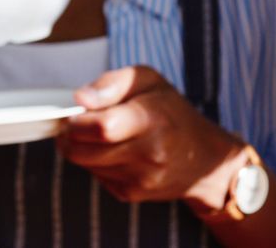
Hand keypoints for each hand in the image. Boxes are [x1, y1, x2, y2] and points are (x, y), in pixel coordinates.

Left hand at [58, 66, 245, 211]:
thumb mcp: (149, 81)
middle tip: (79, 122)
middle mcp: (148, 154)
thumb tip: (81, 98)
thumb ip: (113, 83)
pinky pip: (96, 177)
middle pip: (83, 150)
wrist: (204, 158)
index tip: (76, 113)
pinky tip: (115, 152)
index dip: (77, 120)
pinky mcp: (132, 194)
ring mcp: (140, 179)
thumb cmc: (172, 112)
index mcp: (153, 120)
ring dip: (83, 149)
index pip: (101, 127)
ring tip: (102, 134)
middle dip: (72, 135)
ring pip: (85, 164)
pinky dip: (96, 163)